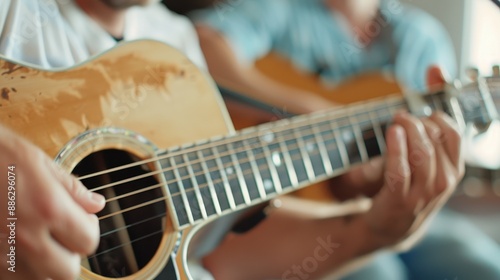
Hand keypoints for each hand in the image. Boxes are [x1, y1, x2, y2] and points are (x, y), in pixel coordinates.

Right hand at [0, 125, 104, 279]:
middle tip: (61, 235)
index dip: (88, 230)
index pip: (88, 242)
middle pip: (66, 273)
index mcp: (47, 208)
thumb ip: (70, 188)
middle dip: (69, 255)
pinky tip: (11, 247)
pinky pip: (7, 277)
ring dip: (42, 265)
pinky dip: (15, 269)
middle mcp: (24, 236)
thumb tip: (96, 204)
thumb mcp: (36, 160)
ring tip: (34, 241)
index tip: (81, 219)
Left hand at [330, 66, 451, 199]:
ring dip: (405, 130)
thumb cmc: (410, 181)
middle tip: (399, 116)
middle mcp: (444, 180)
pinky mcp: (400, 200)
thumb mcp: (425, 151)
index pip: (454, 130)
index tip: (424, 92)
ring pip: (421, 152)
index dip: (439, 106)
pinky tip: (391, 133)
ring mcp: (424, 193)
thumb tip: (434, 68)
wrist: (391, 226)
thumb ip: (429, 113)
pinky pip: (400, 170)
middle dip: (415, 120)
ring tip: (394, 122)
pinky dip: (396, 149)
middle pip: (435, 137)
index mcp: (453, 167)